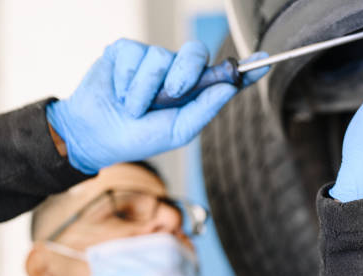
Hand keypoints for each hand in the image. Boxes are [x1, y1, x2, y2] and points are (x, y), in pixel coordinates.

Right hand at [46, 39, 268, 173]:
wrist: (96, 136)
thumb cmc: (139, 137)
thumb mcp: (177, 131)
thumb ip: (204, 109)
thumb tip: (229, 87)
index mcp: (194, 92)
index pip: (223, 75)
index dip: (245, 68)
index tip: (265, 61)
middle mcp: (176, 71)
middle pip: (195, 52)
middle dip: (186, 71)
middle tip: (172, 93)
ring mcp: (151, 59)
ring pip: (159, 56)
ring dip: (145, 90)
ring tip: (133, 108)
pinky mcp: (126, 51)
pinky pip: (134, 54)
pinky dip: (127, 81)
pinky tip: (120, 94)